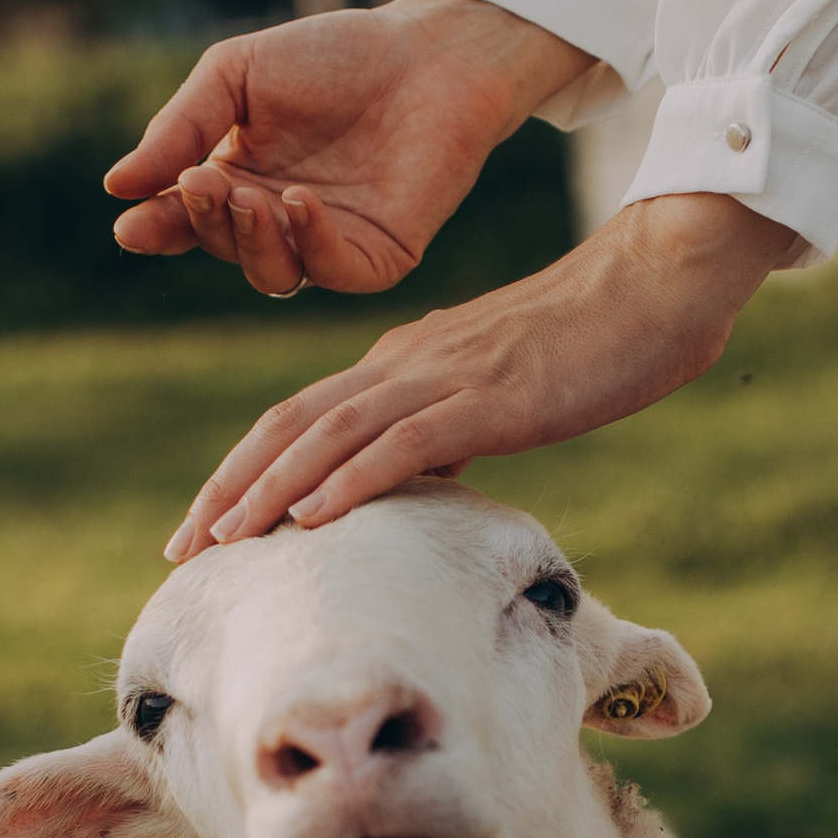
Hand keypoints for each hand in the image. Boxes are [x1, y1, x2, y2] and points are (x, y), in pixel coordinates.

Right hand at [104, 0, 594, 300]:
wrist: (428, 52)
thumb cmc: (334, 54)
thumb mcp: (236, 74)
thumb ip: (180, 127)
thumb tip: (117, 186)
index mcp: (238, 179)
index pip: (186, 219)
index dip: (157, 227)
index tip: (130, 227)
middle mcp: (278, 220)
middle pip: (224, 247)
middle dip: (205, 221)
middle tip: (201, 183)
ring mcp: (329, 242)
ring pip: (273, 274)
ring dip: (249, 242)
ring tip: (246, 196)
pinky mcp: (379, 254)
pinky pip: (333, 271)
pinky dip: (310, 244)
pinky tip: (298, 203)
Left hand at [164, 192, 795, 557]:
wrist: (656, 285)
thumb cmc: (594, 342)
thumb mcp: (503, 391)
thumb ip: (451, 426)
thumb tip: (419, 479)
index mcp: (404, 361)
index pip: (299, 418)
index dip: (242, 471)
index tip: (204, 530)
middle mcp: (406, 363)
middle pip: (290, 424)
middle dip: (229, 490)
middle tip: (180, 552)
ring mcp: (446, 378)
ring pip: (331, 434)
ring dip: (269, 491)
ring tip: (223, 544)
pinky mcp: (493, 398)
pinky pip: (406, 442)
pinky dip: (351, 480)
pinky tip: (314, 517)